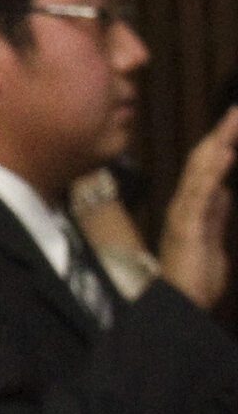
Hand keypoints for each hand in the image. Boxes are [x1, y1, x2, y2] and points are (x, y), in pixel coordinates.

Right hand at [159, 110, 237, 310]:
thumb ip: (216, 213)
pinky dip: (212, 172)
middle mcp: (186, 201)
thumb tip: (223, 190)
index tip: (237, 117)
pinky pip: (200, 193)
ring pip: (200, 169)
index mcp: (195, 204)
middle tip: (237, 108)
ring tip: (233, 121)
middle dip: (222, 132)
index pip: (210, 164)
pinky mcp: (186, 226)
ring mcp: (184, 212)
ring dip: (219, 143)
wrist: (181, 305)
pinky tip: (224, 156)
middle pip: (204, 158)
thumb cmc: (197, 276)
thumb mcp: (213, 238)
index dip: (224, 140)